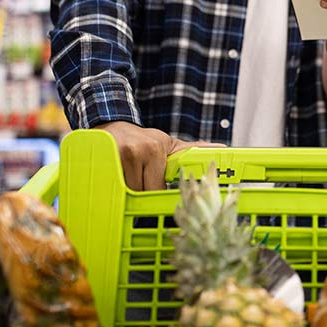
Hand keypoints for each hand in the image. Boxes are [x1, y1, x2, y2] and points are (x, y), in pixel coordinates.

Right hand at [94, 121, 221, 190]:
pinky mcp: (104, 158)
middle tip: (140, 185)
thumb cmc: (144, 140)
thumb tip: (222, 148)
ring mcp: (120, 155)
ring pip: (126, 191)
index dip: (156, 196)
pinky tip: (117, 178)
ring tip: (129, 178)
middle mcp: (140, 150)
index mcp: (157, 150)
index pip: (157, 188)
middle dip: (141, 194)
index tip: (157, 201)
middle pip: (141, 192)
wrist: (113, 125)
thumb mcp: (169, 144)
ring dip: (127, 191)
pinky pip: (112, 185)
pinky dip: (114, 187)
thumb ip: (193, 150)